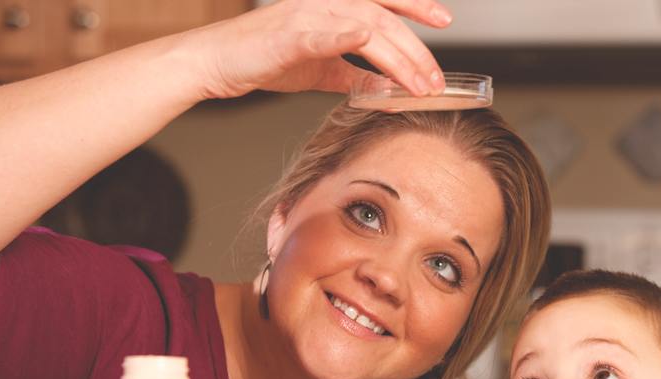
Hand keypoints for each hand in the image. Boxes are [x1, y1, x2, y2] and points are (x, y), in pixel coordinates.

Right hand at [189, 0, 450, 99]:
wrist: (216, 63)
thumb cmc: (264, 61)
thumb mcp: (321, 71)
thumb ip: (354, 74)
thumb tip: (386, 88)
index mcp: (333, 8)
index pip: (384, 3)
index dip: (415, 7)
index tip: (444, 20)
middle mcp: (324, 3)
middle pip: (383, 19)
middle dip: (415, 50)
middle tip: (435, 79)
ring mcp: (307, 15)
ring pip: (365, 26)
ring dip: (396, 56)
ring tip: (417, 83)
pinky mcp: (288, 34)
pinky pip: (324, 33)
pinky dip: (348, 35)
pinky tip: (368, 40)